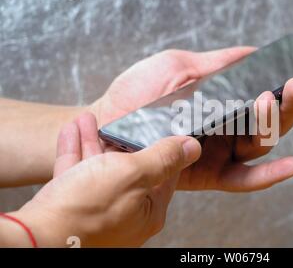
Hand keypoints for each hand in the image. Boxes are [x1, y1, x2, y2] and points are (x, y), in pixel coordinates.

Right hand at [11, 113, 200, 246]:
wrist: (38, 236)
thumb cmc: (87, 212)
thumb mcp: (133, 175)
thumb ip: (163, 158)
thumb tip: (191, 148)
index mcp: (148, 210)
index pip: (164, 175)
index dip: (161, 149)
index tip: (158, 129)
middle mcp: (125, 214)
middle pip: (128, 170)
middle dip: (120, 140)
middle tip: (119, 121)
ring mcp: (98, 212)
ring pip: (99, 169)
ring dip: (94, 141)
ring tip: (90, 120)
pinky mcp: (72, 209)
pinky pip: (77, 175)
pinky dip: (76, 153)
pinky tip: (73, 132)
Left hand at [90, 47, 292, 191]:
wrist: (108, 124)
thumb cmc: (139, 92)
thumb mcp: (179, 67)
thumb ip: (220, 63)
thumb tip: (257, 52)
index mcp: (228, 96)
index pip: (274, 86)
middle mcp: (232, 123)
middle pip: (276, 115)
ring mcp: (225, 148)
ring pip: (265, 141)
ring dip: (276, 122)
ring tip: (272, 98)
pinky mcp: (213, 173)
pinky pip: (246, 177)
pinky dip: (271, 173)